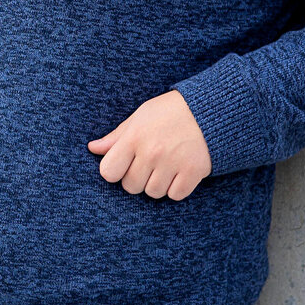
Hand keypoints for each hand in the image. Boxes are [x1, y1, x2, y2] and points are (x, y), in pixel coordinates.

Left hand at [87, 90, 211, 200]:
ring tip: (167, 165)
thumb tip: (93, 149)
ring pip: (153, 193)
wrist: (211, 108)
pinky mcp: (193, 172)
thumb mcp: (140, 117)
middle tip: (151, 162)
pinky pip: (175, 195)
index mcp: (134, 137)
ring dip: (158, 183)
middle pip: (131, 186)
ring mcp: (173, 163)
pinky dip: (177, 188)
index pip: (108, 172)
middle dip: (138, 178)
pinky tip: (180, 171)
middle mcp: (152, 152)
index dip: (115, 170)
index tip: (125, 163)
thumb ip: (117, 136)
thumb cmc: (170, 112)